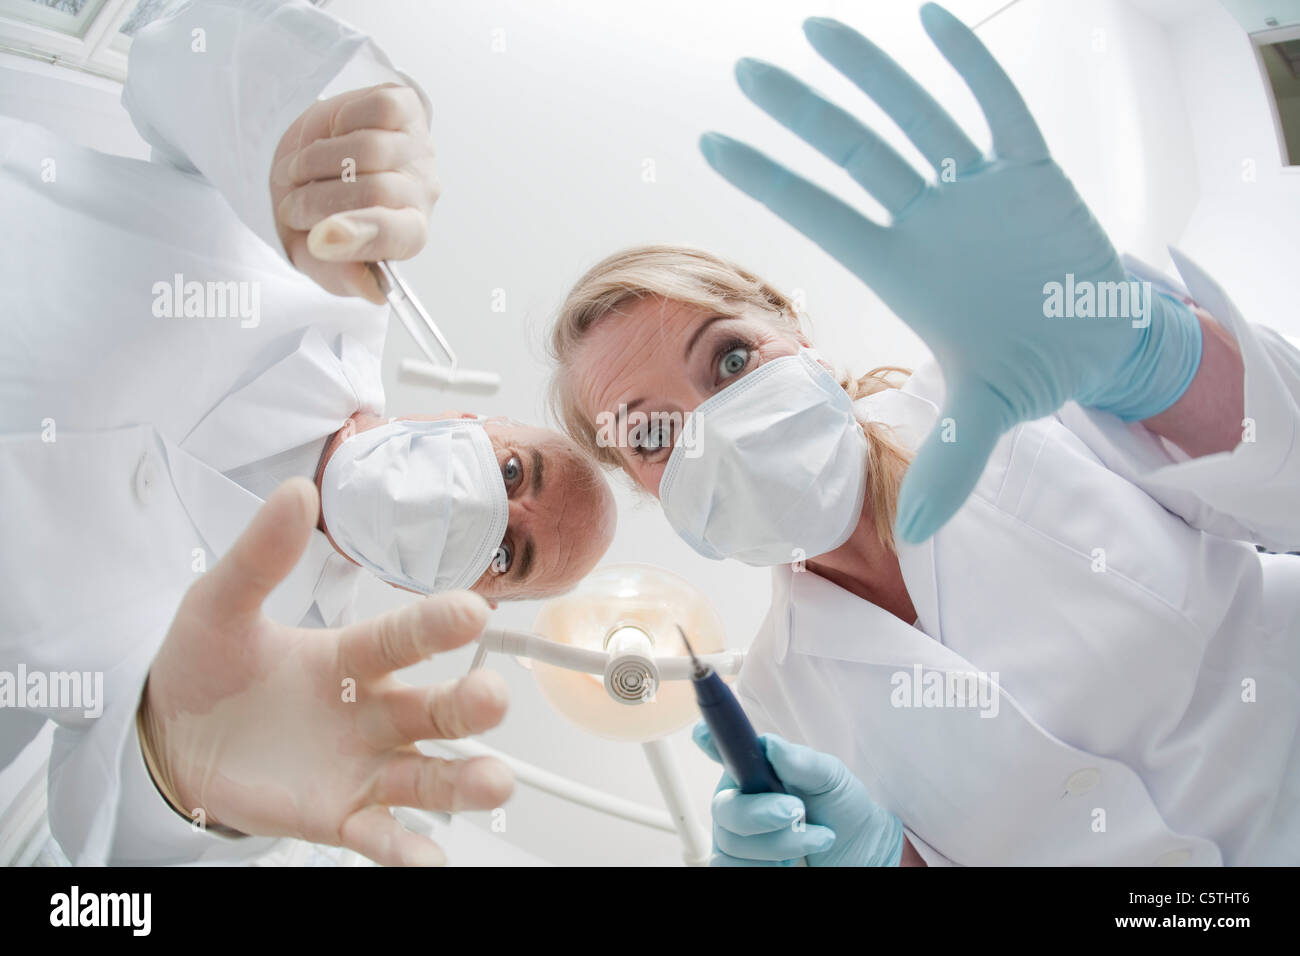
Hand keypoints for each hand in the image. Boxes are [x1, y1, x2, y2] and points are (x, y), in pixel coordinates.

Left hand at [139, 478, 511, 865]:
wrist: (167, 742)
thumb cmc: (204, 668)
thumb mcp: (220, 604)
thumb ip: (260, 556)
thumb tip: (296, 492)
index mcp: (353, 655)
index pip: (405, 637)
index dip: (438, 624)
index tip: (472, 611)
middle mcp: (373, 710)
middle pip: (436, 708)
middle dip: (471, 704)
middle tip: (491, 698)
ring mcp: (362, 766)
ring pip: (428, 774)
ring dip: (465, 778)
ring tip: (493, 783)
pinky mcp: (341, 815)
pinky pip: (384, 835)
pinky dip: (410, 850)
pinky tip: (429, 859)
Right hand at [270, 83, 438, 302]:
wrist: (311, 161)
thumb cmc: (322, 214)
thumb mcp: (318, 256)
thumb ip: (340, 275)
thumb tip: (372, 291)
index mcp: (408, 233)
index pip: (398, 234)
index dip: (360, 236)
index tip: (319, 240)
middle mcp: (420, 191)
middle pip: (374, 191)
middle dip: (317, 201)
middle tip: (291, 209)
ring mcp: (416, 147)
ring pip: (368, 149)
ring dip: (315, 162)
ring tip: (299, 174)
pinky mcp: (405, 108)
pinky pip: (377, 110)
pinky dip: (341, 120)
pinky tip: (333, 135)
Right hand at [693, 723, 902, 865]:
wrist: (860, 851)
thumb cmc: (841, 807)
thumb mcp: (831, 778)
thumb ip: (802, 762)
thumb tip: (771, 744)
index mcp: (752, 769)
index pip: (718, 748)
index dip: (706, 740)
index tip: (703, 734)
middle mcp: (737, 799)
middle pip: (723, 807)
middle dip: (760, 813)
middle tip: (797, 812)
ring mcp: (734, 835)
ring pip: (731, 842)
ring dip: (778, 845)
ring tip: (815, 838)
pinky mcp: (739, 864)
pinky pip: (732, 868)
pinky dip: (766, 867)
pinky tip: (791, 862)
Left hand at [698, 3, 1198, 541]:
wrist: (1098, 337)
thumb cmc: (1032, 365)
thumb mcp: (991, 414)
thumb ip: (954, 463)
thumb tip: (915, 534)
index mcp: (904, 265)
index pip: (822, 214)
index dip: (771, 180)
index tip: (712, 145)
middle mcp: (929, 218)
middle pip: (854, 153)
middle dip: (803, 114)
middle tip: (746, 72)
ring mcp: (977, 187)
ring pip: (914, 117)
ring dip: (871, 74)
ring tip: (817, 31)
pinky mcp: (1031, 169)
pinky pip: (997, 107)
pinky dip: (969, 66)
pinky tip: (931, 20)